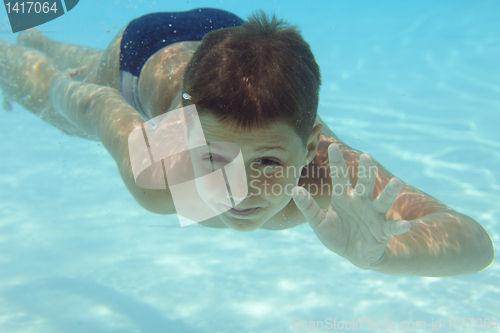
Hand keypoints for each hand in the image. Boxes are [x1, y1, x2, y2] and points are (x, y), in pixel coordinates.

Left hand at [292, 143, 410, 269]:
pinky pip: (392, 228)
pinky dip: (399, 227)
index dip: (337, 162)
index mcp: (344, 198)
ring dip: (390, 192)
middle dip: (366, 171)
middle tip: (367, 157)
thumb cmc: (337, 235)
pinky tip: (405, 225)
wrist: (354, 255)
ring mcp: (374, 216)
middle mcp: (361, 203)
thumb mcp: (319, 222)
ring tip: (397, 182)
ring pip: (383, 201)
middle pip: (364, 184)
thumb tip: (294, 189)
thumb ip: (308, 207)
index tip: (334, 146)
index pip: (341, 176)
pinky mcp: (383, 232)